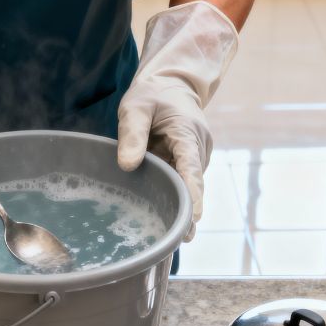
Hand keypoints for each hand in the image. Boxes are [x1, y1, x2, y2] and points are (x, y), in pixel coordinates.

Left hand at [116, 2, 237, 240]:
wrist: (171, 84)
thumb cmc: (152, 94)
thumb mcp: (135, 107)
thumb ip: (132, 133)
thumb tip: (128, 165)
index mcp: (187, 133)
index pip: (192, 168)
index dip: (193, 194)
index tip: (194, 217)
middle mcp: (198, 148)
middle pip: (193, 184)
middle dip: (189, 211)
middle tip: (180, 240)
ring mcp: (195, 156)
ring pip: (188, 185)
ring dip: (181, 206)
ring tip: (172, 238)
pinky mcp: (188, 162)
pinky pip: (182, 182)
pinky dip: (174, 197)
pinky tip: (163, 220)